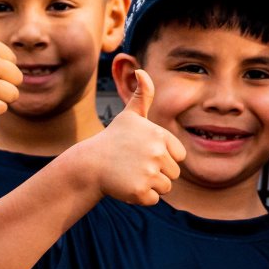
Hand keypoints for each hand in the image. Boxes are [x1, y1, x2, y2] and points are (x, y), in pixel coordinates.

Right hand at [81, 72, 185, 204]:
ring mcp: (148, 172)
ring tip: (130, 174)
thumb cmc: (113, 140)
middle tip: (134, 165)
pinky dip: (141, 197)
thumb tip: (141, 69)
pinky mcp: (140, 191)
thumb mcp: (130, 116)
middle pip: (174, 173)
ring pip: (165, 187)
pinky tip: (126, 185)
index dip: (163, 157)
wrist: (89, 165)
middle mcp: (156, 153)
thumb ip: (142, 95)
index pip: (179, 156)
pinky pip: (153, 199)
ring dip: (150, 185)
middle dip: (156, 172)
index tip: (143, 152)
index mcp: (159, 135)